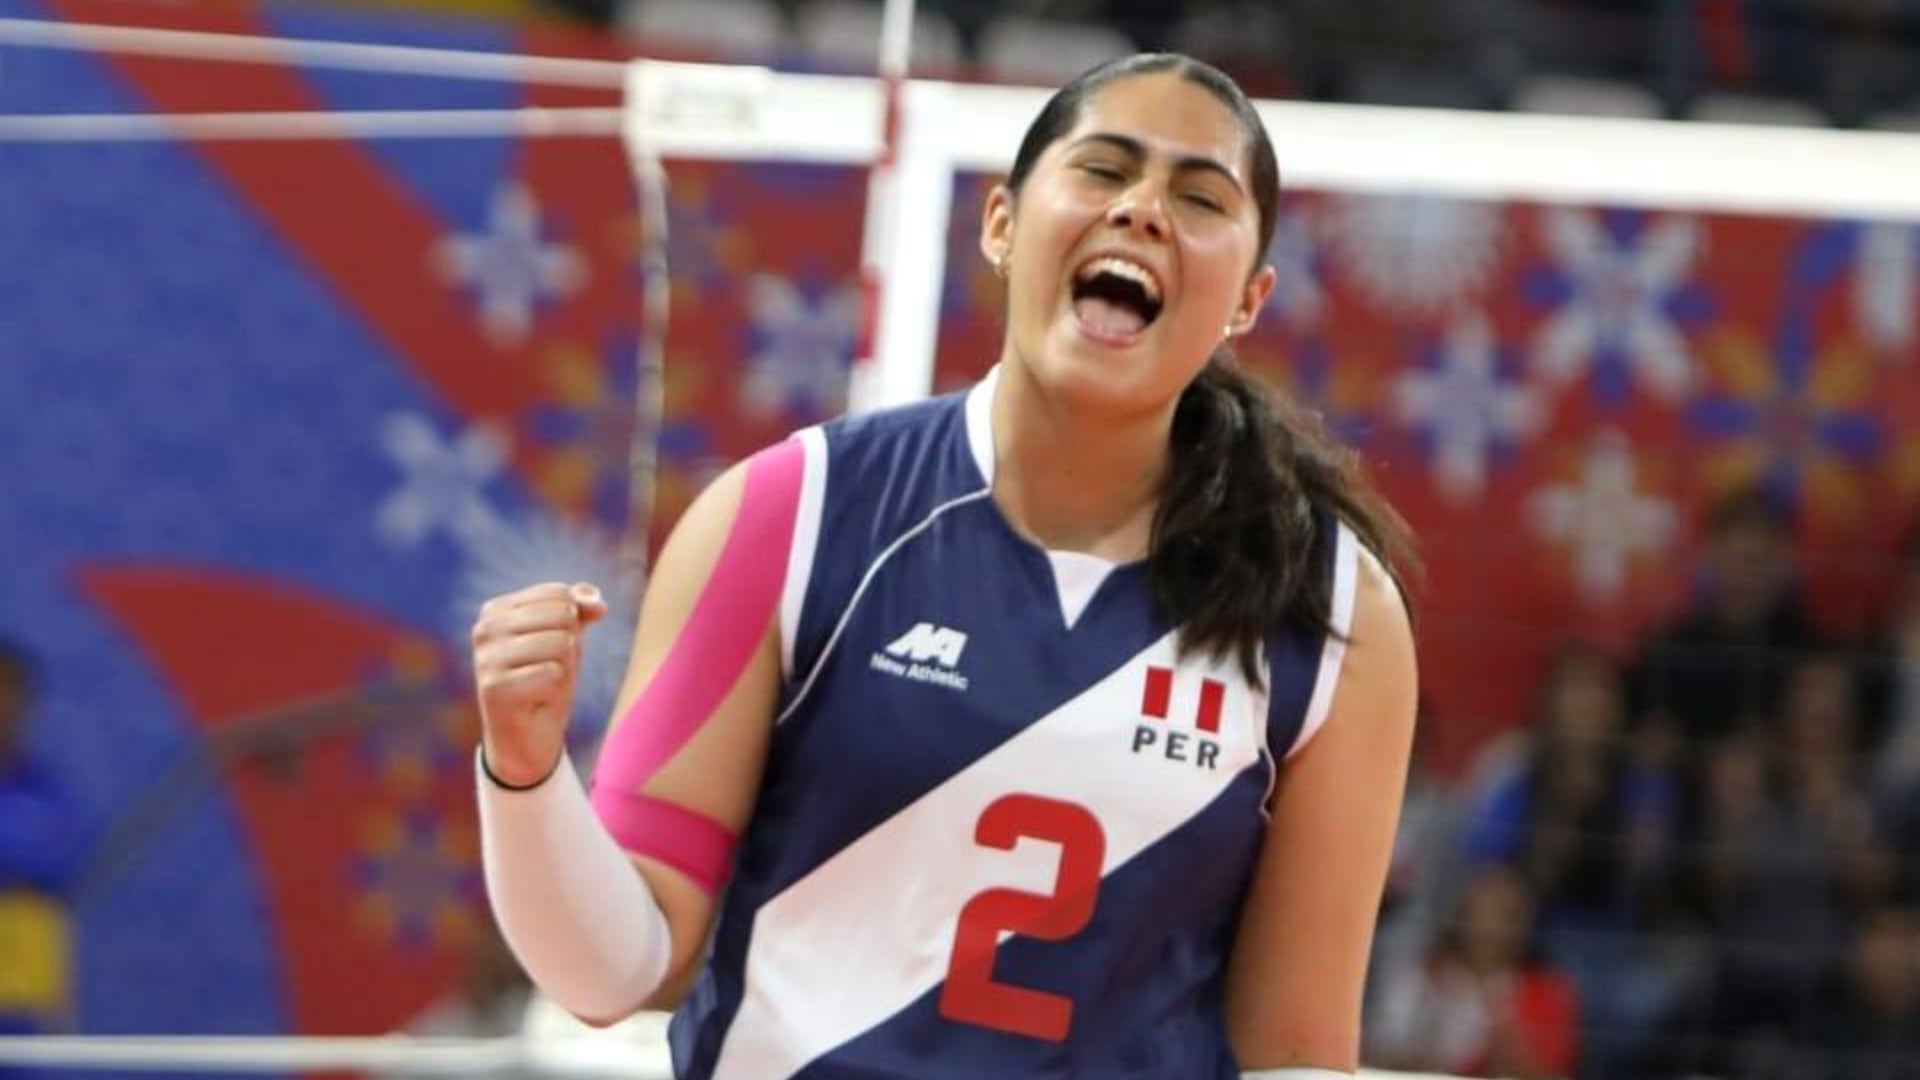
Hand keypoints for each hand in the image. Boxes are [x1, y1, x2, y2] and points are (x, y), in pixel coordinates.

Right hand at [471, 581, 609, 786]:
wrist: (526, 740)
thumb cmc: (545, 683)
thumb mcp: (567, 640)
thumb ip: (580, 611)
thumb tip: (598, 603)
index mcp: (497, 610)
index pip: (560, 594)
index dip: (572, 623)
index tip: (551, 649)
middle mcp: (485, 629)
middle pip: (563, 616)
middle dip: (569, 647)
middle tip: (547, 671)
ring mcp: (486, 658)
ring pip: (561, 644)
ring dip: (563, 670)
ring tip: (541, 685)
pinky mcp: (494, 688)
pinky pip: (554, 673)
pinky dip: (555, 691)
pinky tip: (535, 702)